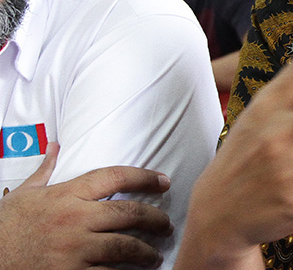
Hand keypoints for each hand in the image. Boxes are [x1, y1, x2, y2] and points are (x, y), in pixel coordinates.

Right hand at [0, 143, 172, 268]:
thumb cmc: (6, 227)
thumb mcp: (24, 195)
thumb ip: (46, 171)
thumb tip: (56, 147)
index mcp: (66, 195)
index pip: (116, 177)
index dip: (145, 177)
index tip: (164, 181)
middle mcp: (74, 220)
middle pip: (129, 214)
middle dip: (154, 219)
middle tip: (166, 224)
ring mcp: (74, 250)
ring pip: (124, 247)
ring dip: (145, 252)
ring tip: (154, 255)